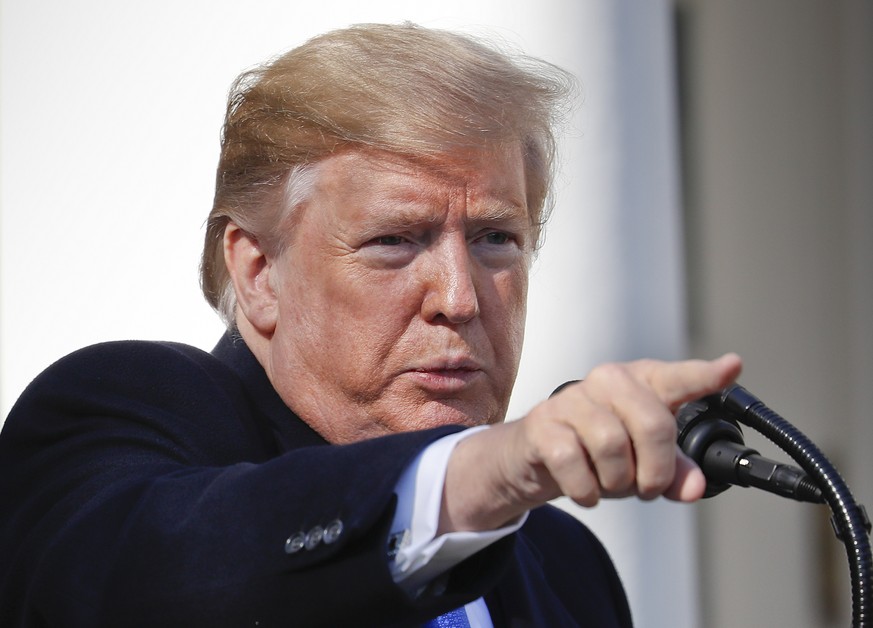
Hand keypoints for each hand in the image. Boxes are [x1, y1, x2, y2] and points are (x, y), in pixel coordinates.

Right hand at [439, 353, 741, 532]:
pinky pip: (573, 463)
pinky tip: (587, 491)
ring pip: (613, 447)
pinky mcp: (543, 423)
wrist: (536, 456)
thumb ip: (675, 472)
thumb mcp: (642, 460)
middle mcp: (608, 381)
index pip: (678, 378)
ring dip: (617, 483)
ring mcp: (572, 399)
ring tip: (611, 485)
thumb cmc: (597, 450)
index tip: (733, 367)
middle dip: (656, 471)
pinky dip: (587, 490)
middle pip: (653, 425)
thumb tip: (694, 488)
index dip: (707, 375)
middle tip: (646, 487)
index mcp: (641, 382)